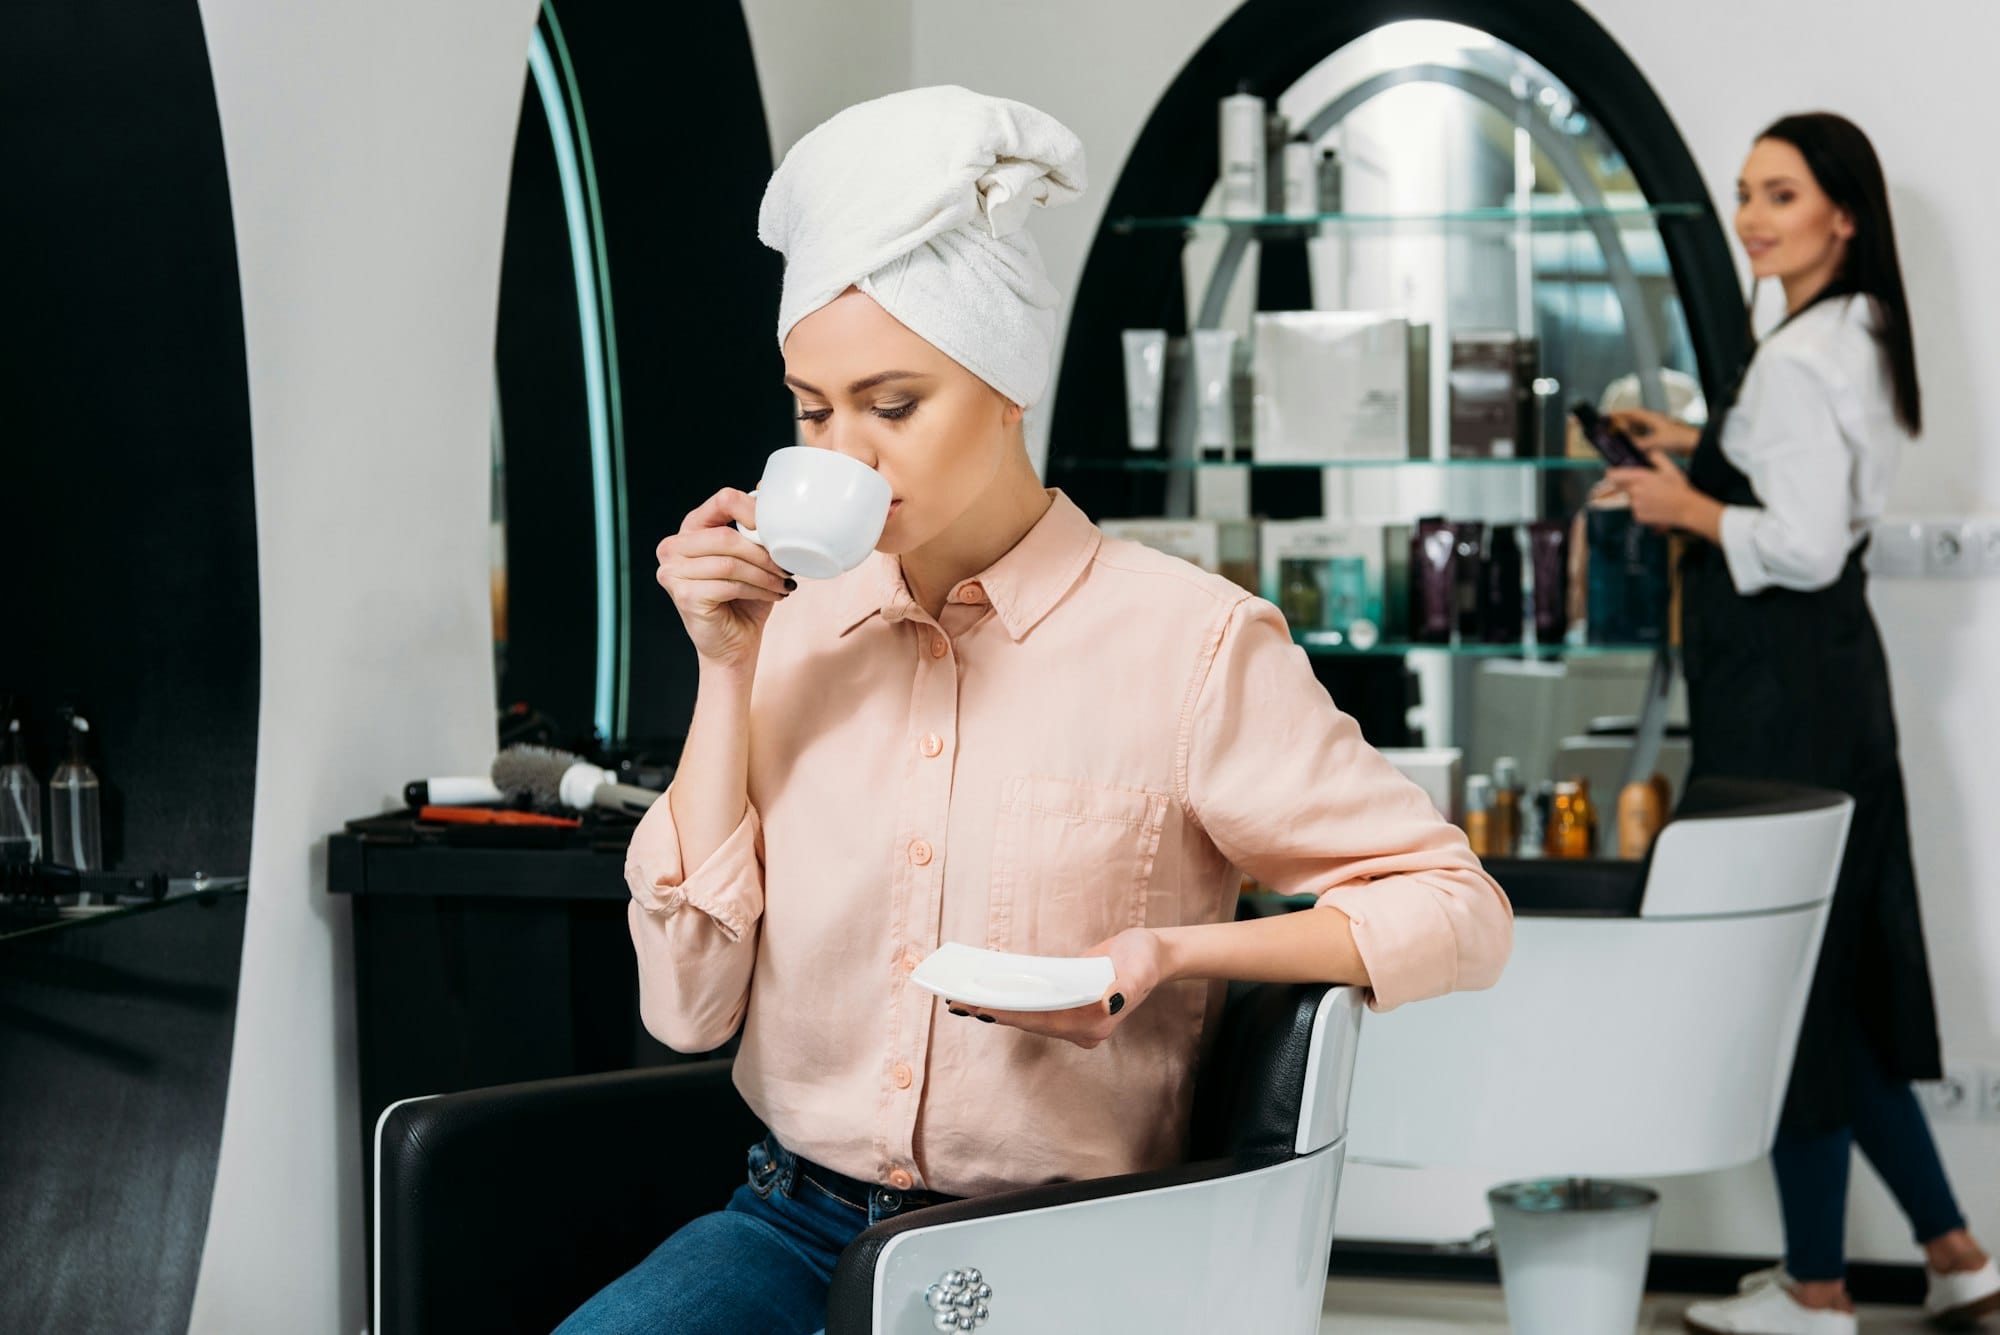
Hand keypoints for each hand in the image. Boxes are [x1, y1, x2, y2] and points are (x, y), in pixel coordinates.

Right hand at [655, 488, 793, 670]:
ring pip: (730, 562)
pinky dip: (758, 589)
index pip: (722, 501)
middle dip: (763, 552)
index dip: (753, 510)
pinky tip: (773, 595)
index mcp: (691, 528)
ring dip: (764, 573)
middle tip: (787, 567)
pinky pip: (729, 584)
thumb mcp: (753, 558)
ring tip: (784, 583)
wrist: (734, 645)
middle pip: (726, 535)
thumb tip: (769, 492)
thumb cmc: (745, 599)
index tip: (776, 529)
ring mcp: (672, 572)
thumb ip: (755, 529)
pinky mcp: (684, 595)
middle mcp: (673, 547)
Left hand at [942, 927, 1166, 1049]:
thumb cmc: (1145, 959)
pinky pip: (1032, 1005)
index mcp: (1095, 1023)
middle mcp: (1081, 1028)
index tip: (979, 1007)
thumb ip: (1128, 986)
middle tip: (956, 1000)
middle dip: (993, 1011)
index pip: (1043, 1021)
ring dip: (995, 1007)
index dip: (1010, 1014)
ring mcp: (1073, 1019)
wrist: (1151, 954)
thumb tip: (1109, 1001)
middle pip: (1029, 1021)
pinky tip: (985, 986)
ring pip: (1027, 1016)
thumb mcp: (1142, 967)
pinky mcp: (1065, 1007)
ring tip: (960, 994)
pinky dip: (1009, 998)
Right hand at [1606, 408, 1699, 455]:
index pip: (1632, 413)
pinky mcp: (1663, 437)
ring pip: (1640, 429)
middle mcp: (1655, 422)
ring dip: (1631, 434)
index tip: (1608, 415)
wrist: (1695, 443)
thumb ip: (1641, 444)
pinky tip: (1637, 448)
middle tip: (1612, 430)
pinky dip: (1639, 441)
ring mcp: (1659, 429)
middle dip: (1623, 424)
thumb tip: (1628, 447)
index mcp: (1653, 418)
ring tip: (1622, 441)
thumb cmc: (1680, 438)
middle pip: (1635, 420)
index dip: (1619, 413)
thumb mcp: (1657, 441)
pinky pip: (1646, 437)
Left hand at [1606, 454, 1694, 533]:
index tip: (1611, 473)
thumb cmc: (1678, 488)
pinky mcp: (1638, 516)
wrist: (1686, 509)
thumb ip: (1657, 457)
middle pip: (1622, 487)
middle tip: (1645, 487)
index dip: (1611, 474)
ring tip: (1654, 497)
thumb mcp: (1670, 468)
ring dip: (1637, 498)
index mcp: (1640, 478)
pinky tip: (1655, 506)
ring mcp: (1635, 505)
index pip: (1613, 475)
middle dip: (1629, 485)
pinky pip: (1636, 510)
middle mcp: (1635, 491)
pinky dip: (1642, 508)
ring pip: (1630, 499)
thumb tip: (1648, 453)